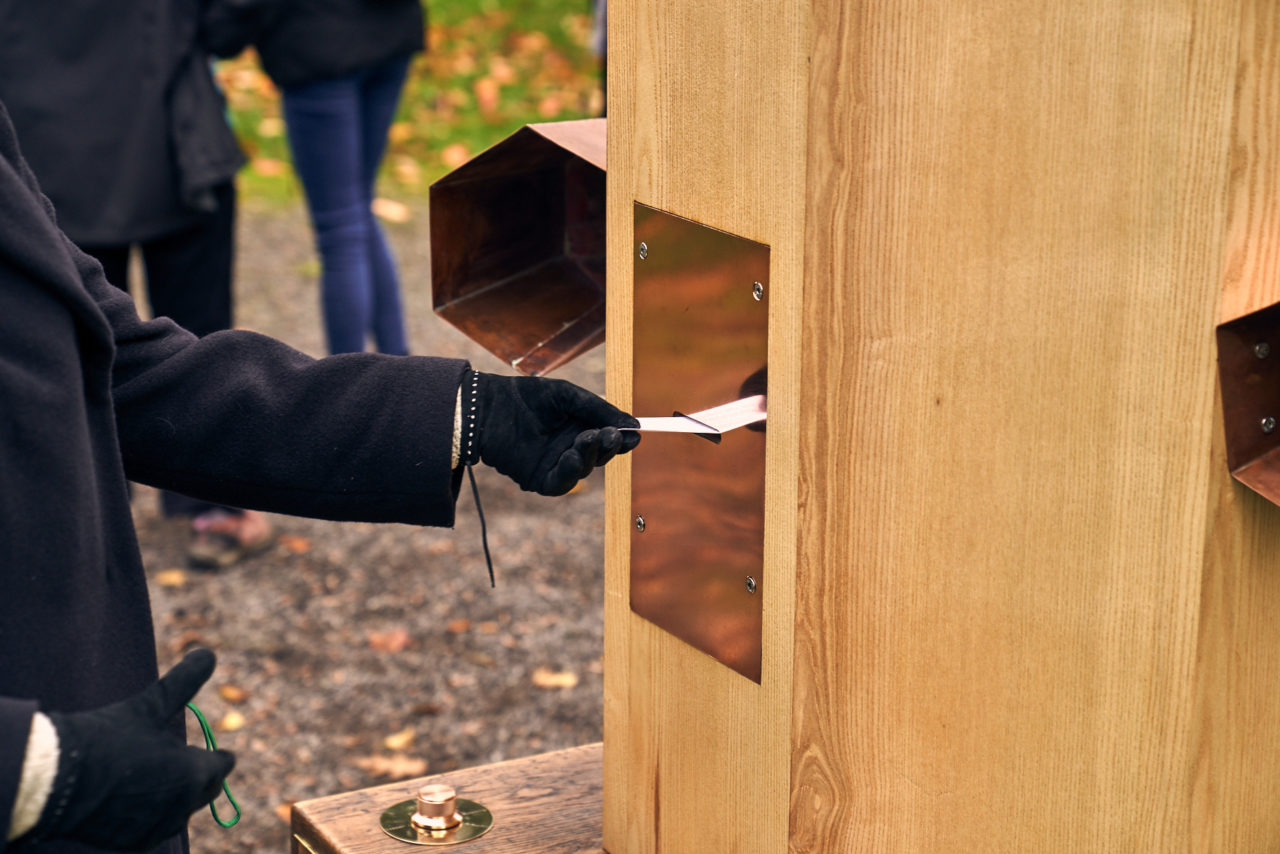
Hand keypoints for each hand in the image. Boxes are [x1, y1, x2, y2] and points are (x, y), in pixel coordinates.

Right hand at [31, 649, 233, 851]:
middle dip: (202, 777)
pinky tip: (140, 803)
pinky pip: (152, 828)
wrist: (58, 779)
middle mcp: (180, 807)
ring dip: (177, 797)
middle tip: (194, 765)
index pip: (222, 767)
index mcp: (193, 774)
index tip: (221, 753)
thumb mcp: (151, 704)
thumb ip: (184, 680)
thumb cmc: (109, 737)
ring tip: (165, 782)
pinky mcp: (130, 842)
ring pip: (179, 812)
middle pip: (204, 791)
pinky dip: (150, 816)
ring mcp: (155, 827)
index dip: (220, 757)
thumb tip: (208, 652)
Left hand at [462, 371, 639, 495]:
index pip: (609, 438)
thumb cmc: (525, 396)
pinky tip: (572, 456)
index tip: (634, 433)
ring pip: (584, 469)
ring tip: (588, 438)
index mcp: (580, 428)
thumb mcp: (568, 396)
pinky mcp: (540, 479)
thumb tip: (634, 426)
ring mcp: (556, 465)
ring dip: (590, 455)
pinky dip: (570, 472)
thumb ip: (599, 410)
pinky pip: (562, 483)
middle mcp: (571, 448)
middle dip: (608, 446)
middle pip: (601, 455)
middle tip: (610, 435)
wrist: (486, 407)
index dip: (622, 438)